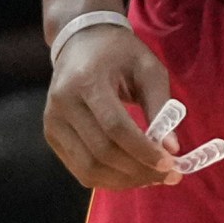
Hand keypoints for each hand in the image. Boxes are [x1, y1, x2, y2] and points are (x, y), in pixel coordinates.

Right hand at [43, 24, 178, 189]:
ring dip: (124, 181)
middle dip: (139, 170)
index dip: (143, 151)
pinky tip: (130, 174)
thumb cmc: (119, 53)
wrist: (80, 41)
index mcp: (86, 81)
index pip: (114, 127)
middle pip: (102, 152)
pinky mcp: (51, 135)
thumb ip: (160, 106)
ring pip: (89, 168)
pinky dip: (108, 179)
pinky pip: (80, 169)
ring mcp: (52, 122)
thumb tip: (172, 148)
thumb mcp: (148, 68)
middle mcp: (63, 103)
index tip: (171, 165)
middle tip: (169, 176)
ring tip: (152, 178)